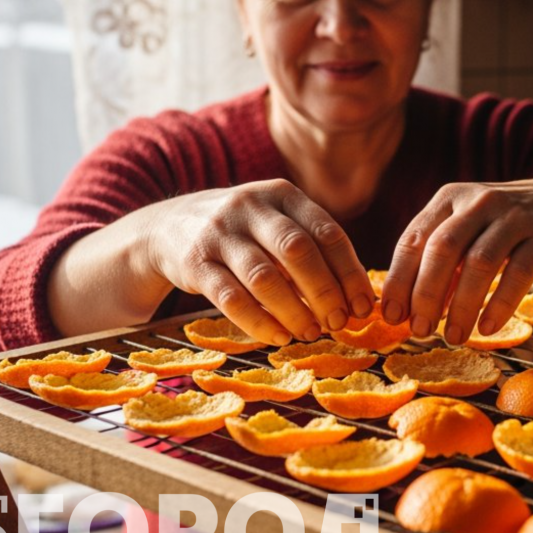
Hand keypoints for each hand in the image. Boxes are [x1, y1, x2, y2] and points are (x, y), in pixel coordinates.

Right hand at [141, 179, 374, 345]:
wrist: (168, 227)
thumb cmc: (242, 233)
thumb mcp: (275, 223)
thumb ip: (312, 249)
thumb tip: (357, 300)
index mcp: (282, 195)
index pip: (327, 232)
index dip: (350, 273)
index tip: (364, 306)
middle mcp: (251, 207)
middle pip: (297, 251)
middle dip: (325, 292)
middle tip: (338, 324)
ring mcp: (220, 233)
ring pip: (264, 277)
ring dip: (294, 311)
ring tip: (311, 333)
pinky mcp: (194, 262)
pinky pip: (230, 298)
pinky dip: (258, 322)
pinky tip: (278, 337)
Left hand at [380, 179, 532, 344]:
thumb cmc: (503, 228)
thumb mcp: (468, 232)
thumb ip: (440, 263)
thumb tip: (405, 310)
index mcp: (449, 199)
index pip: (414, 239)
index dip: (399, 280)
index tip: (392, 316)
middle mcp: (479, 202)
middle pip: (443, 249)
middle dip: (426, 294)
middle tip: (420, 331)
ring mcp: (514, 217)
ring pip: (479, 262)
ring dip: (462, 306)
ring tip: (454, 337)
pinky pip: (519, 273)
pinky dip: (500, 304)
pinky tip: (487, 328)